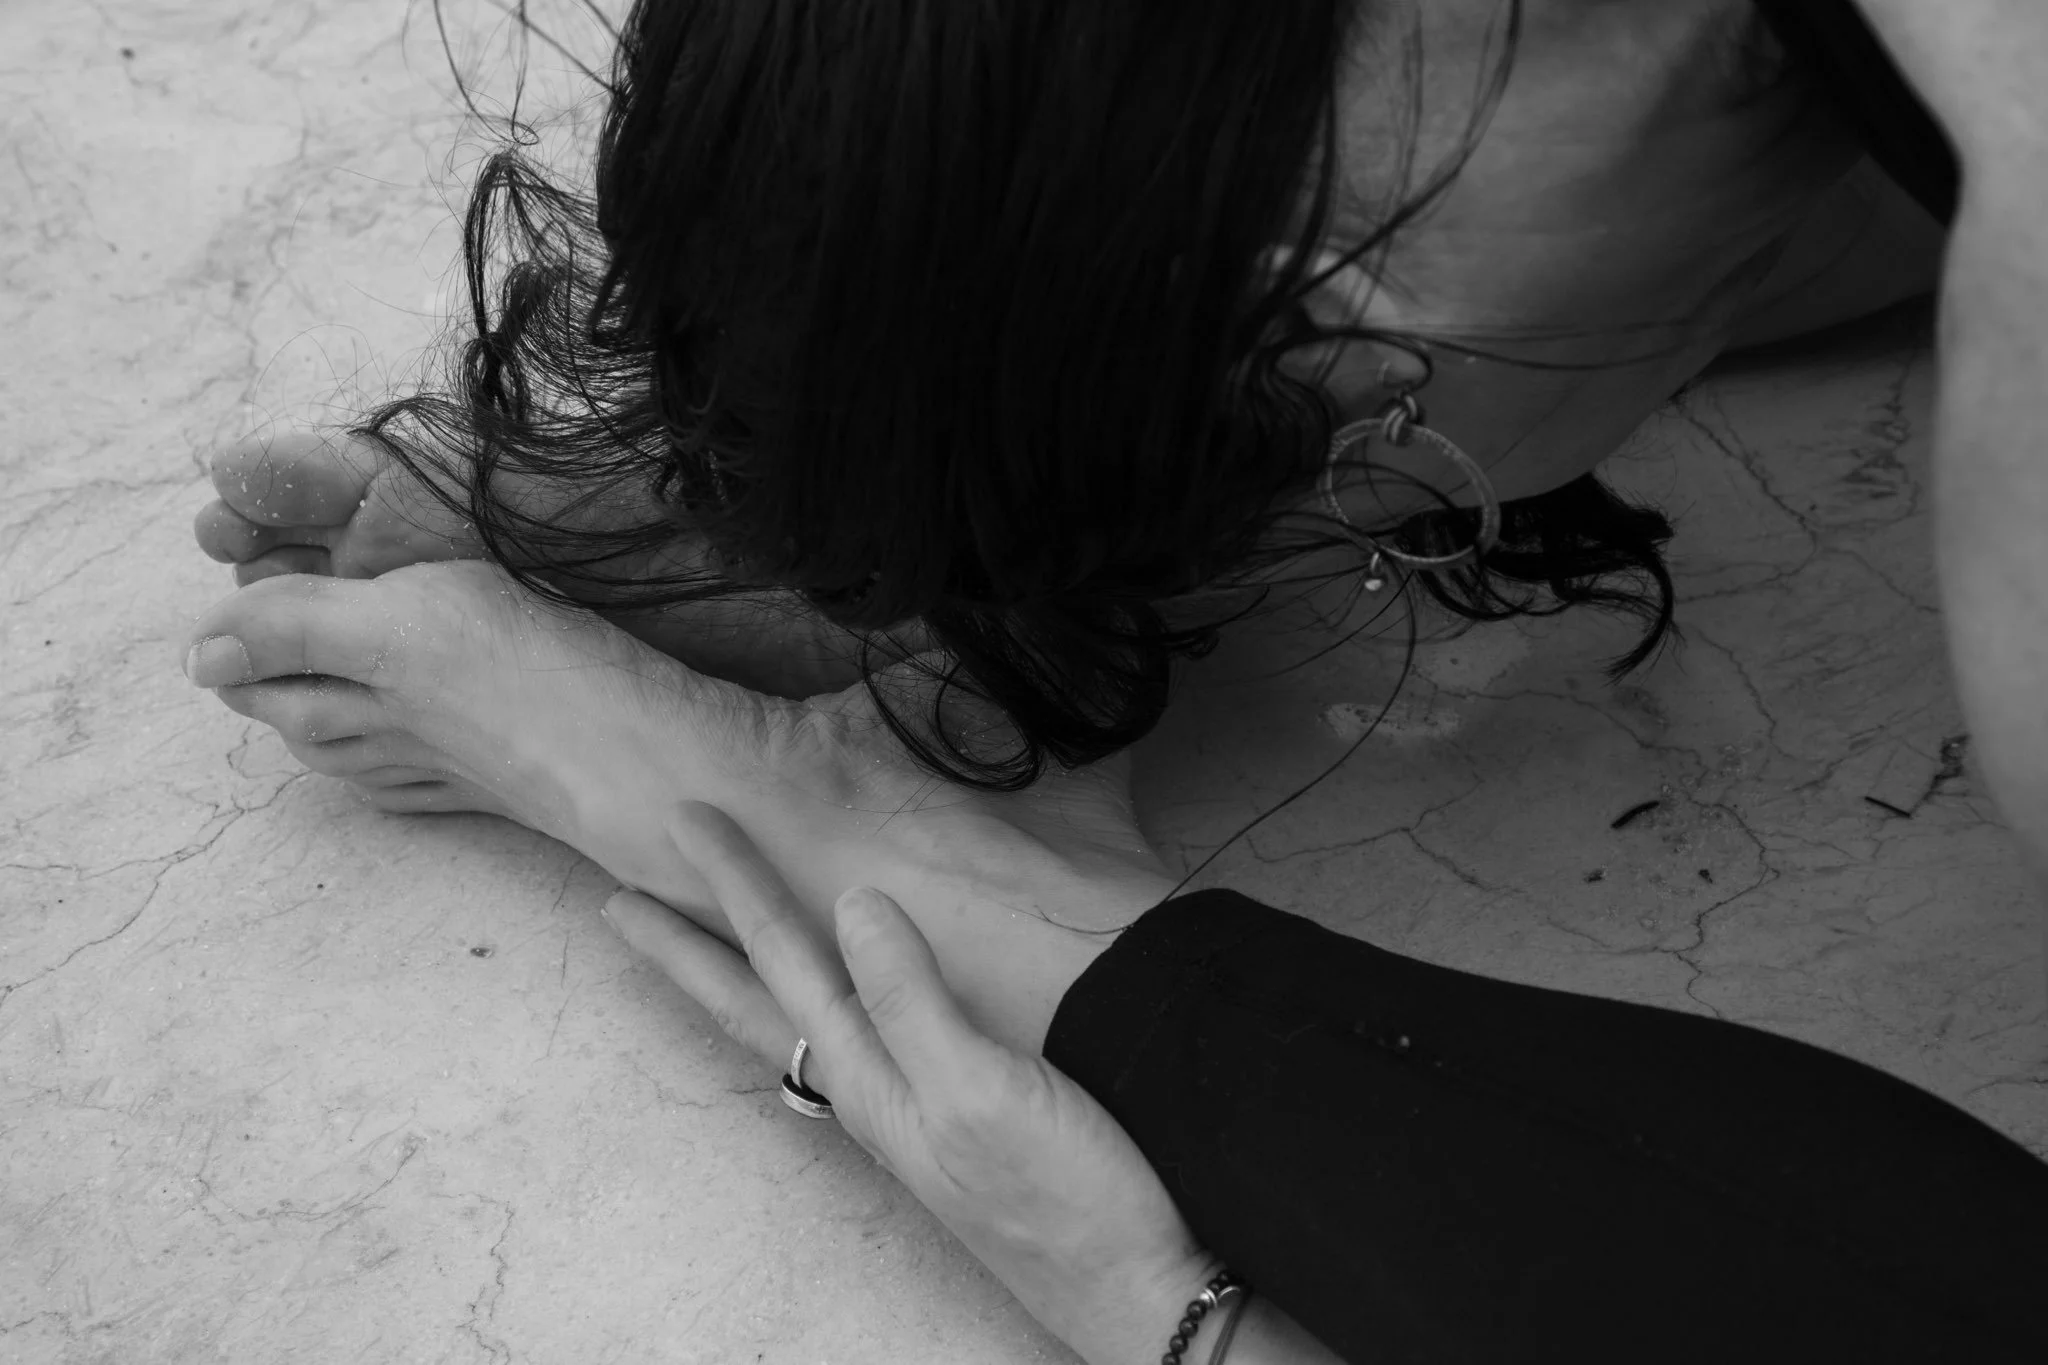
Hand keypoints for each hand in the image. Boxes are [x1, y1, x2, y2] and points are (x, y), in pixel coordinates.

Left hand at [602, 801, 1217, 1364]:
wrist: (1135, 1289)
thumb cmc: (1067, 1197)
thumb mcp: (983, 1087)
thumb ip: (911, 999)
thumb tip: (852, 904)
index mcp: (871, 1078)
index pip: (780, 963)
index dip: (733, 888)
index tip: (685, 822)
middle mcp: (871, 1094)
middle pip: (754, 1008)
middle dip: (687, 948)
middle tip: (620, 902)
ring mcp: (905, 1113)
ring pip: (794, 1030)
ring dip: (737, 980)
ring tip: (697, 946)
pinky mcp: (946, 1122)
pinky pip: (851, 1045)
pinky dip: (815, 1007)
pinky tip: (831, 1009)